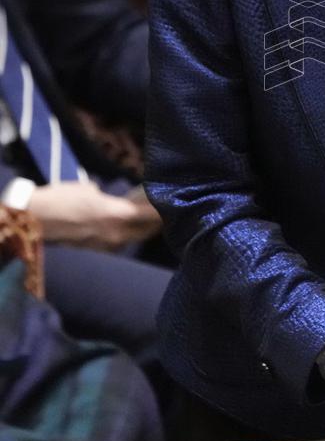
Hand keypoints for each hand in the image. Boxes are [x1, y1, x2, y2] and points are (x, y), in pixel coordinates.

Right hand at [28, 181, 161, 249]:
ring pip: (133, 238)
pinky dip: (124, 234)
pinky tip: (121, 223)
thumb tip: (112, 200)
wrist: (35, 220)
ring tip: (143, 215)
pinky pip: (118, 242)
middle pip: (148, 231)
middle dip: (157, 221)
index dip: (165, 207)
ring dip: (140, 229)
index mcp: (118, 215)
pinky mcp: (96, 250)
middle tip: (162, 208)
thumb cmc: (62, 198)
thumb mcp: (89, 190)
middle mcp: (117, 234)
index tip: (173, 199)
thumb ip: (108, 197)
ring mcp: (106, 245)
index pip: (152, 214)